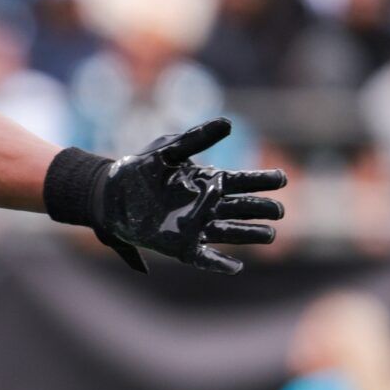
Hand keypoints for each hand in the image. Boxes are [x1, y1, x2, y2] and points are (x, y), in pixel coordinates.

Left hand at [94, 119, 285, 273]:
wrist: (108, 194)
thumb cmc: (138, 169)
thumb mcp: (167, 150)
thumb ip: (196, 138)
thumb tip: (229, 123)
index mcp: (205, 182)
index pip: (241, 182)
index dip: (261, 181)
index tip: (282, 178)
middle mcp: (205, 206)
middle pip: (241, 208)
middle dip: (261, 209)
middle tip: (280, 211)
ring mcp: (194, 226)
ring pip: (229, 232)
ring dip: (249, 234)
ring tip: (269, 235)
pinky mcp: (179, 245)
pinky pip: (203, 257)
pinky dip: (218, 263)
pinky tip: (235, 266)